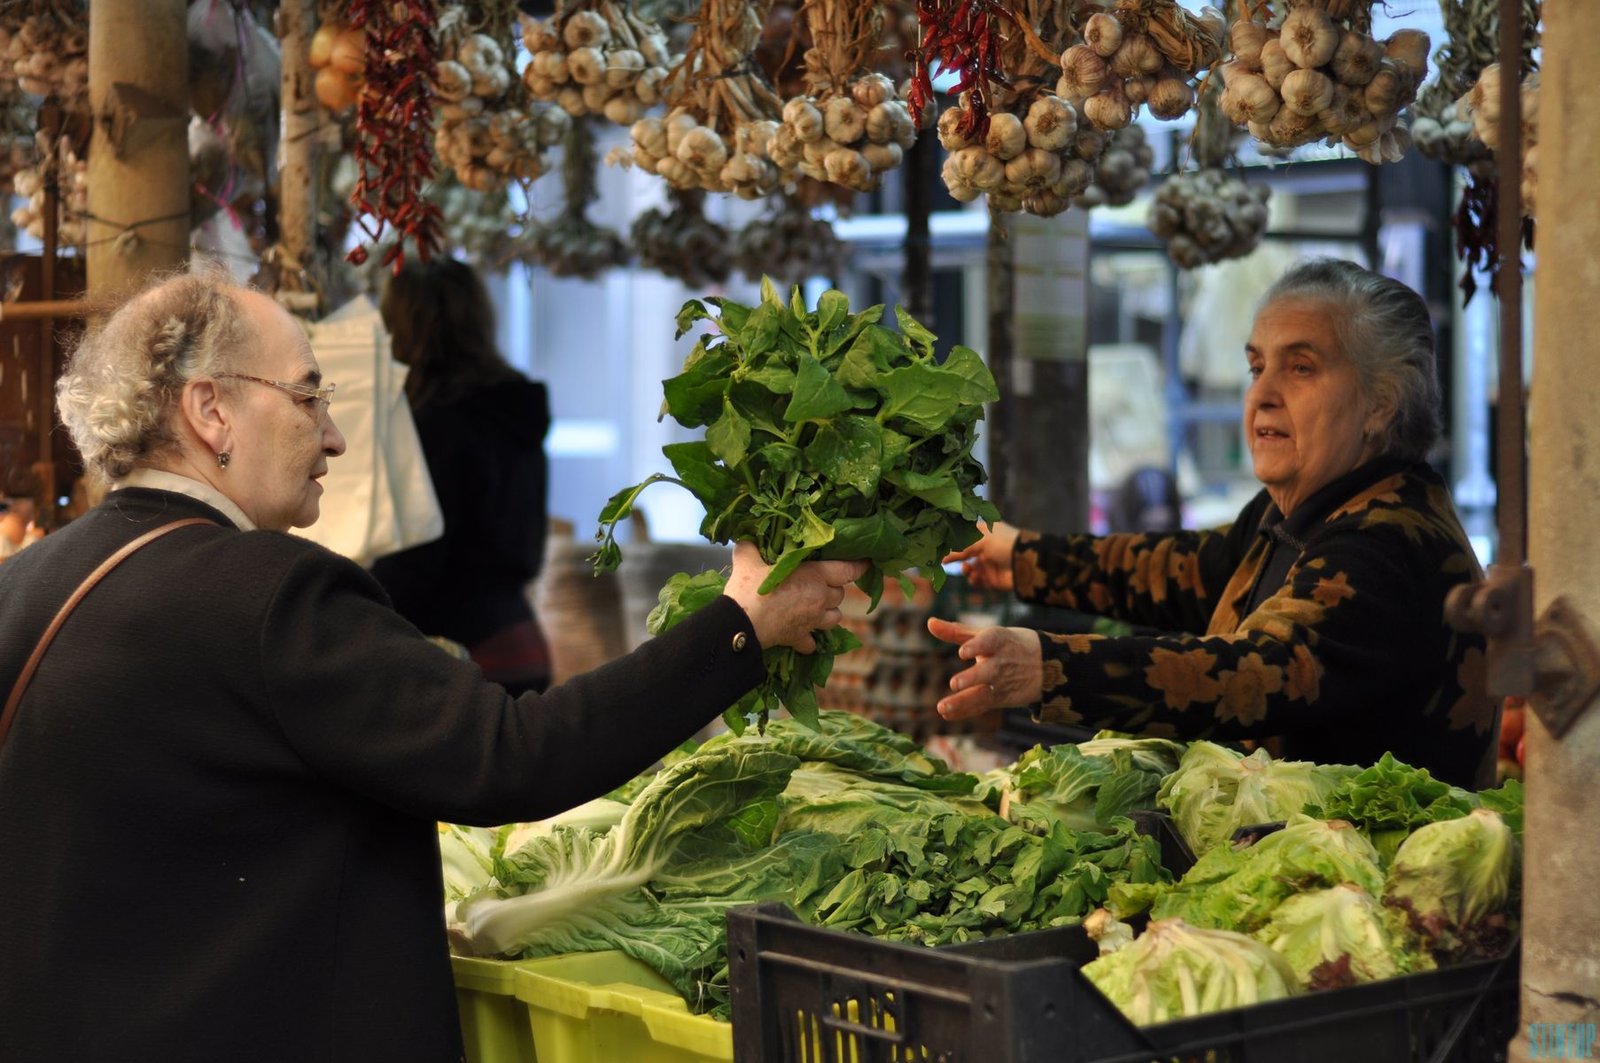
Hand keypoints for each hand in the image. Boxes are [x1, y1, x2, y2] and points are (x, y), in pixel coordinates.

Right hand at [724, 541, 867, 653]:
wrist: (741, 624)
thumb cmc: (749, 589)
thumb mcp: (747, 559)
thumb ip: (751, 547)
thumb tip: (747, 540)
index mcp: (815, 576)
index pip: (848, 570)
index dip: (859, 566)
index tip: (866, 562)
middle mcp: (820, 599)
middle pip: (840, 594)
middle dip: (833, 589)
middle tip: (819, 583)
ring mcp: (812, 621)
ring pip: (835, 618)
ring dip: (829, 612)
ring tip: (818, 608)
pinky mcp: (800, 638)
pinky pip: (813, 642)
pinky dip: (810, 639)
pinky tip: (803, 636)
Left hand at [927, 616, 1041, 719]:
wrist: (1046, 665)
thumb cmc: (1008, 645)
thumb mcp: (986, 634)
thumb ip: (956, 631)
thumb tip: (929, 623)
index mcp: (998, 641)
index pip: (989, 641)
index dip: (976, 646)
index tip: (962, 652)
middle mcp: (1001, 662)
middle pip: (987, 671)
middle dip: (972, 678)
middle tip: (954, 684)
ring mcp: (1002, 683)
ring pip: (983, 694)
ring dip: (963, 702)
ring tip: (942, 708)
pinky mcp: (1001, 698)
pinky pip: (982, 706)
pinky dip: (965, 711)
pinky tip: (947, 714)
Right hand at [941, 520, 1019, 592]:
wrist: (1027, 563)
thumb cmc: (1005, 544)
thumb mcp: (979, 541)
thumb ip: (959, 548)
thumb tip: (941, 556)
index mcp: (984, 532)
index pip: (962, 534)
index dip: (950, 541)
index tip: (938, 547)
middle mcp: (985, 546)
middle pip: (963, 552)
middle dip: (953, 558)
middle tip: (941, 562)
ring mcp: (989, 562)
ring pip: (968, 568)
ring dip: (965, 570)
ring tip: (968, 570)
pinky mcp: (992, 578)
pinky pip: (977, 580)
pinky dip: (974, 580)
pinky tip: (976, 577)